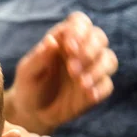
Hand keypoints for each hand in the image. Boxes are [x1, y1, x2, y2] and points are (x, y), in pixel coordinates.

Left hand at [8, 12, 117, 133]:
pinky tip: (89, 96)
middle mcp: (81, 51)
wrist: (32, 114)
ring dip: (97, 69)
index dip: (79, 30)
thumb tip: (52, 41)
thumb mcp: (27, 72)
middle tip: (71, 69)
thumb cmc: (28, 86)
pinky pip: (107, 85)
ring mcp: (90, 70)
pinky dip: (100, 89)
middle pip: (99, 37)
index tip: (69, 47)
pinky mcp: (95, 89)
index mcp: (63, 40)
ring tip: (80, 83)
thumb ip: (38, 57)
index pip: (80, 22)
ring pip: (109, 59)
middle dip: (89, 51)